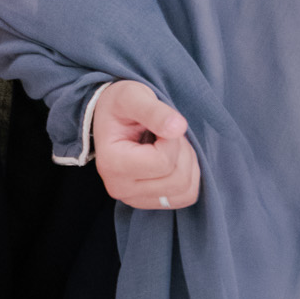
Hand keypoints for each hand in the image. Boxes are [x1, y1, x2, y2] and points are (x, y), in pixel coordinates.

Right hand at [91, 80, 200, 209]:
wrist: (110, 117)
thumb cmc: (120, 105)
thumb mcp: (133, 96)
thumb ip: (154, 111)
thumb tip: (179, 127)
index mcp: (112, 163)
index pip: (164, 162)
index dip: (172, 138)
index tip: (160, 123)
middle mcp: (119, 188)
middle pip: (178, 179)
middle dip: (182, 150)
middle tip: (167, 132)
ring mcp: (133, 199)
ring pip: (186, 190)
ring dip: (188, 162)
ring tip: (169, 144)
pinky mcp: (147, 202)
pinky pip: (186, 196)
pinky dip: (189, 175)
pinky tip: (173, 158)